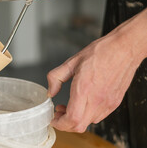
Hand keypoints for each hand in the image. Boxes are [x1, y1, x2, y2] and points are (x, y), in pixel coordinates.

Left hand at [47, 10, 146, 132]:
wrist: (124, 48)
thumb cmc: (101, 52)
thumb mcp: (71, 62)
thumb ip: (56, 77)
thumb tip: (50, 91)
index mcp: (84, 89)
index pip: (72, 119)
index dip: (60, 123)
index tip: (53, 118)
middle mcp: (97, 99)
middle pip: (79, 126)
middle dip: (65, 124)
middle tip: (58, 113)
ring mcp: (108, 103)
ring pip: (89, 122)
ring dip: (76, 119)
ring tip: (68, 106)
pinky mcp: (115, 102)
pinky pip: (99, 116)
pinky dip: (87, 115)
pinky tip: (82, 103)